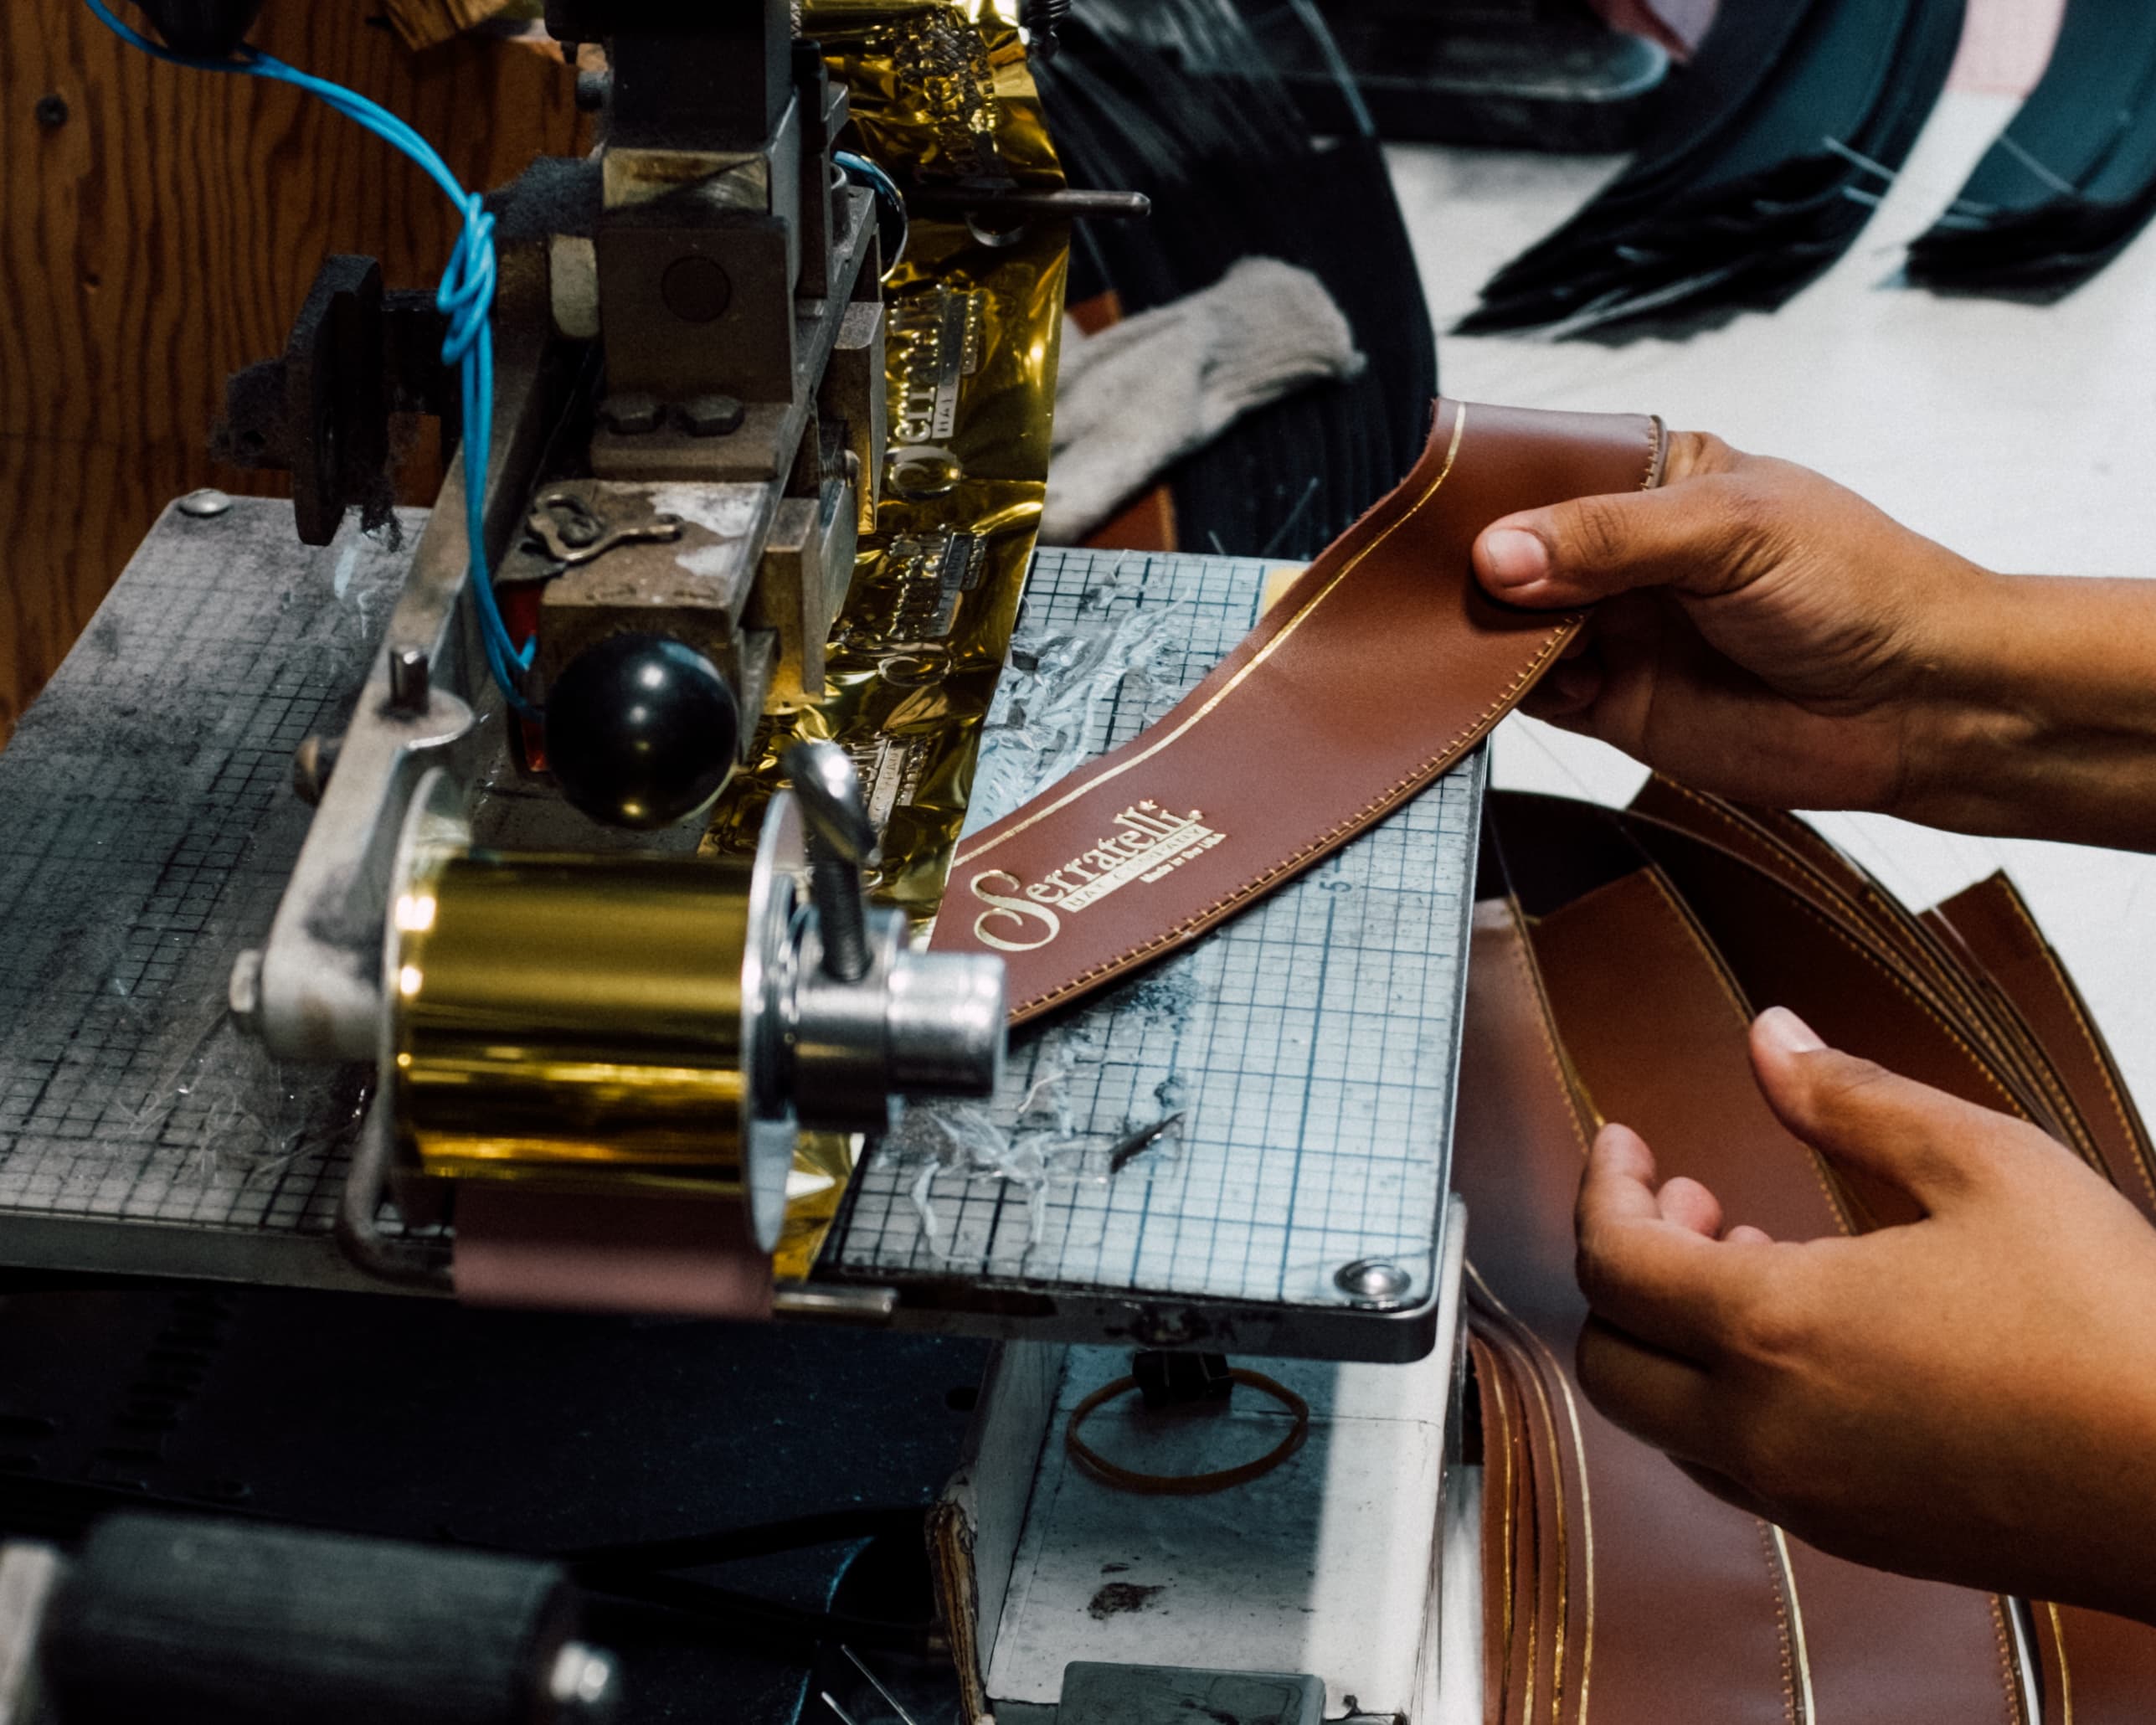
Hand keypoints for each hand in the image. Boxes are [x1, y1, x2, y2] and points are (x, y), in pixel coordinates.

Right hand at [1471, 432, 1999, 815]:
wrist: (1918, 709)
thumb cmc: (1861, 590)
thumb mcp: (1733, 532)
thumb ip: (1612, 538)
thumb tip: (1500, 554)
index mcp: (1655, 480)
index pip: (1545, 470)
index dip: (1490, 489)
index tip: (1439, 511)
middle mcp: (1623, 554)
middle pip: (1513, 553)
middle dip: (1473, 568)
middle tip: (1438, 584)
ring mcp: (1614, 630)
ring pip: (1511, 626)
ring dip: (1484, 633)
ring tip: (1470, 634)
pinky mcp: (1611, 705)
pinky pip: (1533, 695)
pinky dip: (1506, 693)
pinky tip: (1518, 682)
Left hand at [1574, 1005, 2155, 1620]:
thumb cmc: (2112, 1324)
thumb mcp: (1982, 1163)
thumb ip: (1850, 1097)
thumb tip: (1771, 1040)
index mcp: (1772, 1332)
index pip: (1610, 1263)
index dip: (1602, 1189)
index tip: (1626, 1143)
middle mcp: (1766, 1432)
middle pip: (1608, 1359)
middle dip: (1625, 1270)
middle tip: (1687, 1202)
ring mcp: (1810, 1499)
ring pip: (1667, 1424)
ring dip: (1676, 1338)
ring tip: (1756, 1258)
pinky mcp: (1862, 1540)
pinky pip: (1741, 1471)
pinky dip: (1732, 1400)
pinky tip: (1814, 1343)